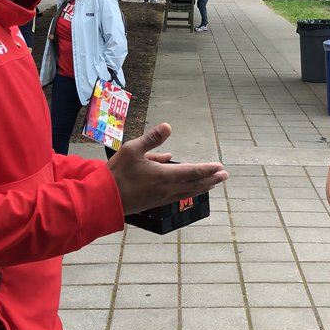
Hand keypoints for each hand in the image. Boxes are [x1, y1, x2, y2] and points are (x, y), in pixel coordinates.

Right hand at [109, 122, 226, 213]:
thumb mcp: (132, 149)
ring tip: (212, 184)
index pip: (193, 172)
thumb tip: (168, 126)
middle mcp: (167, 189)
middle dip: (211, 179)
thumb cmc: (117, 173)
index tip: (220, 167)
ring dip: (202, 187)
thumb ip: (152, 139)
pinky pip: (178, 197)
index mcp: (164, 175)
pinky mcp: (156, 203)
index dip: (208, 169)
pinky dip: (189, 192)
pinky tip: (187, 189)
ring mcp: (162, 198)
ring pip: (188, 193)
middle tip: (225, 176)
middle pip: (195, 184)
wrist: (104, 199)